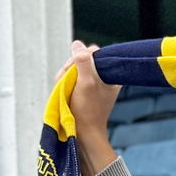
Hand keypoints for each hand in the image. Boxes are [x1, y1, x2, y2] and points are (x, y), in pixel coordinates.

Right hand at [56, 40, 120, 175]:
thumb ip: (83, 62)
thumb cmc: (88, 109)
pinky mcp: (84, 88)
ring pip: (74, 68)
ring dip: (65, 75)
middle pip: (82, 59)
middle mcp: (104, 76)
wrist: (84, 131)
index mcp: (111, 74)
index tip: (75, 69)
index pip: (94, 52)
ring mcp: (93, 82)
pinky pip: (71, 77)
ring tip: (65, 88)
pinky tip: (64, 90)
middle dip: (70, 68)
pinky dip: (65, 81)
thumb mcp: (86, 83)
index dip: (81, 57)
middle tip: (66, 81)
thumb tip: (78, 44)